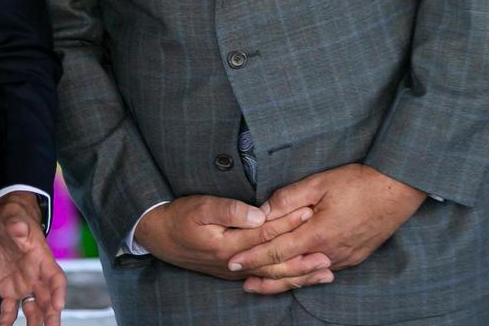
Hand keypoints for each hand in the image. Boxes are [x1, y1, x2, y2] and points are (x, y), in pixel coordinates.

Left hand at [0, 192, 65, 325]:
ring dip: (35, 324)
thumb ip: (18, 226)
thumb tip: (20, 229)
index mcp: (42, 259)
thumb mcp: (14, 218)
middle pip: (48, 300)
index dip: (59, 292)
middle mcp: (36, 276)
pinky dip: (7, 321)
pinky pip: (10, 310)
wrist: (2, 221)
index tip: (58, 304)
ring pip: (33, 310)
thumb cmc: (13, 217)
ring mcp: (24, 285)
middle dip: (51, 316)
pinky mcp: (8, 290)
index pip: (56, 278)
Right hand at [133, 195, 332, 289]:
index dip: (288, 222)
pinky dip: (284, 280)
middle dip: (304, 260)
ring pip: (273, 276)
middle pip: (275, 263)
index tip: (310, 212)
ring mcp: (235, 271)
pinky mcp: (234, 272)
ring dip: (300, 275)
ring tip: (325, 273)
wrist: (158, 236)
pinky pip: (265, 278)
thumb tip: (258, 214)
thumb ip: (230, 211)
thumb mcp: (200, 207)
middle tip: (330, 256)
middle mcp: (235, 264)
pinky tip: (299, 279)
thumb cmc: (178, 217)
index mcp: (229, 245)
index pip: (265, 233)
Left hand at [228, 164, 425, 292]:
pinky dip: (305, 275)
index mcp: (317, 234)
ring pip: (306, 274)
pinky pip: (323, 270)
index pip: (276, 250)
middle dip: (263, 276)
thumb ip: (288, 198)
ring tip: (262, 284)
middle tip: (240, 279)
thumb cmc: (358, 183)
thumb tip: (262, 211)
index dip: (253, 256)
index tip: (233, 260)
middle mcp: (329, 252)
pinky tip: (296, 276)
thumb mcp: (318, 183)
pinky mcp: (354, 258)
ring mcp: (343, 258)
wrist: (397, 190)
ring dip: (282, 279)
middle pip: (289, 270)